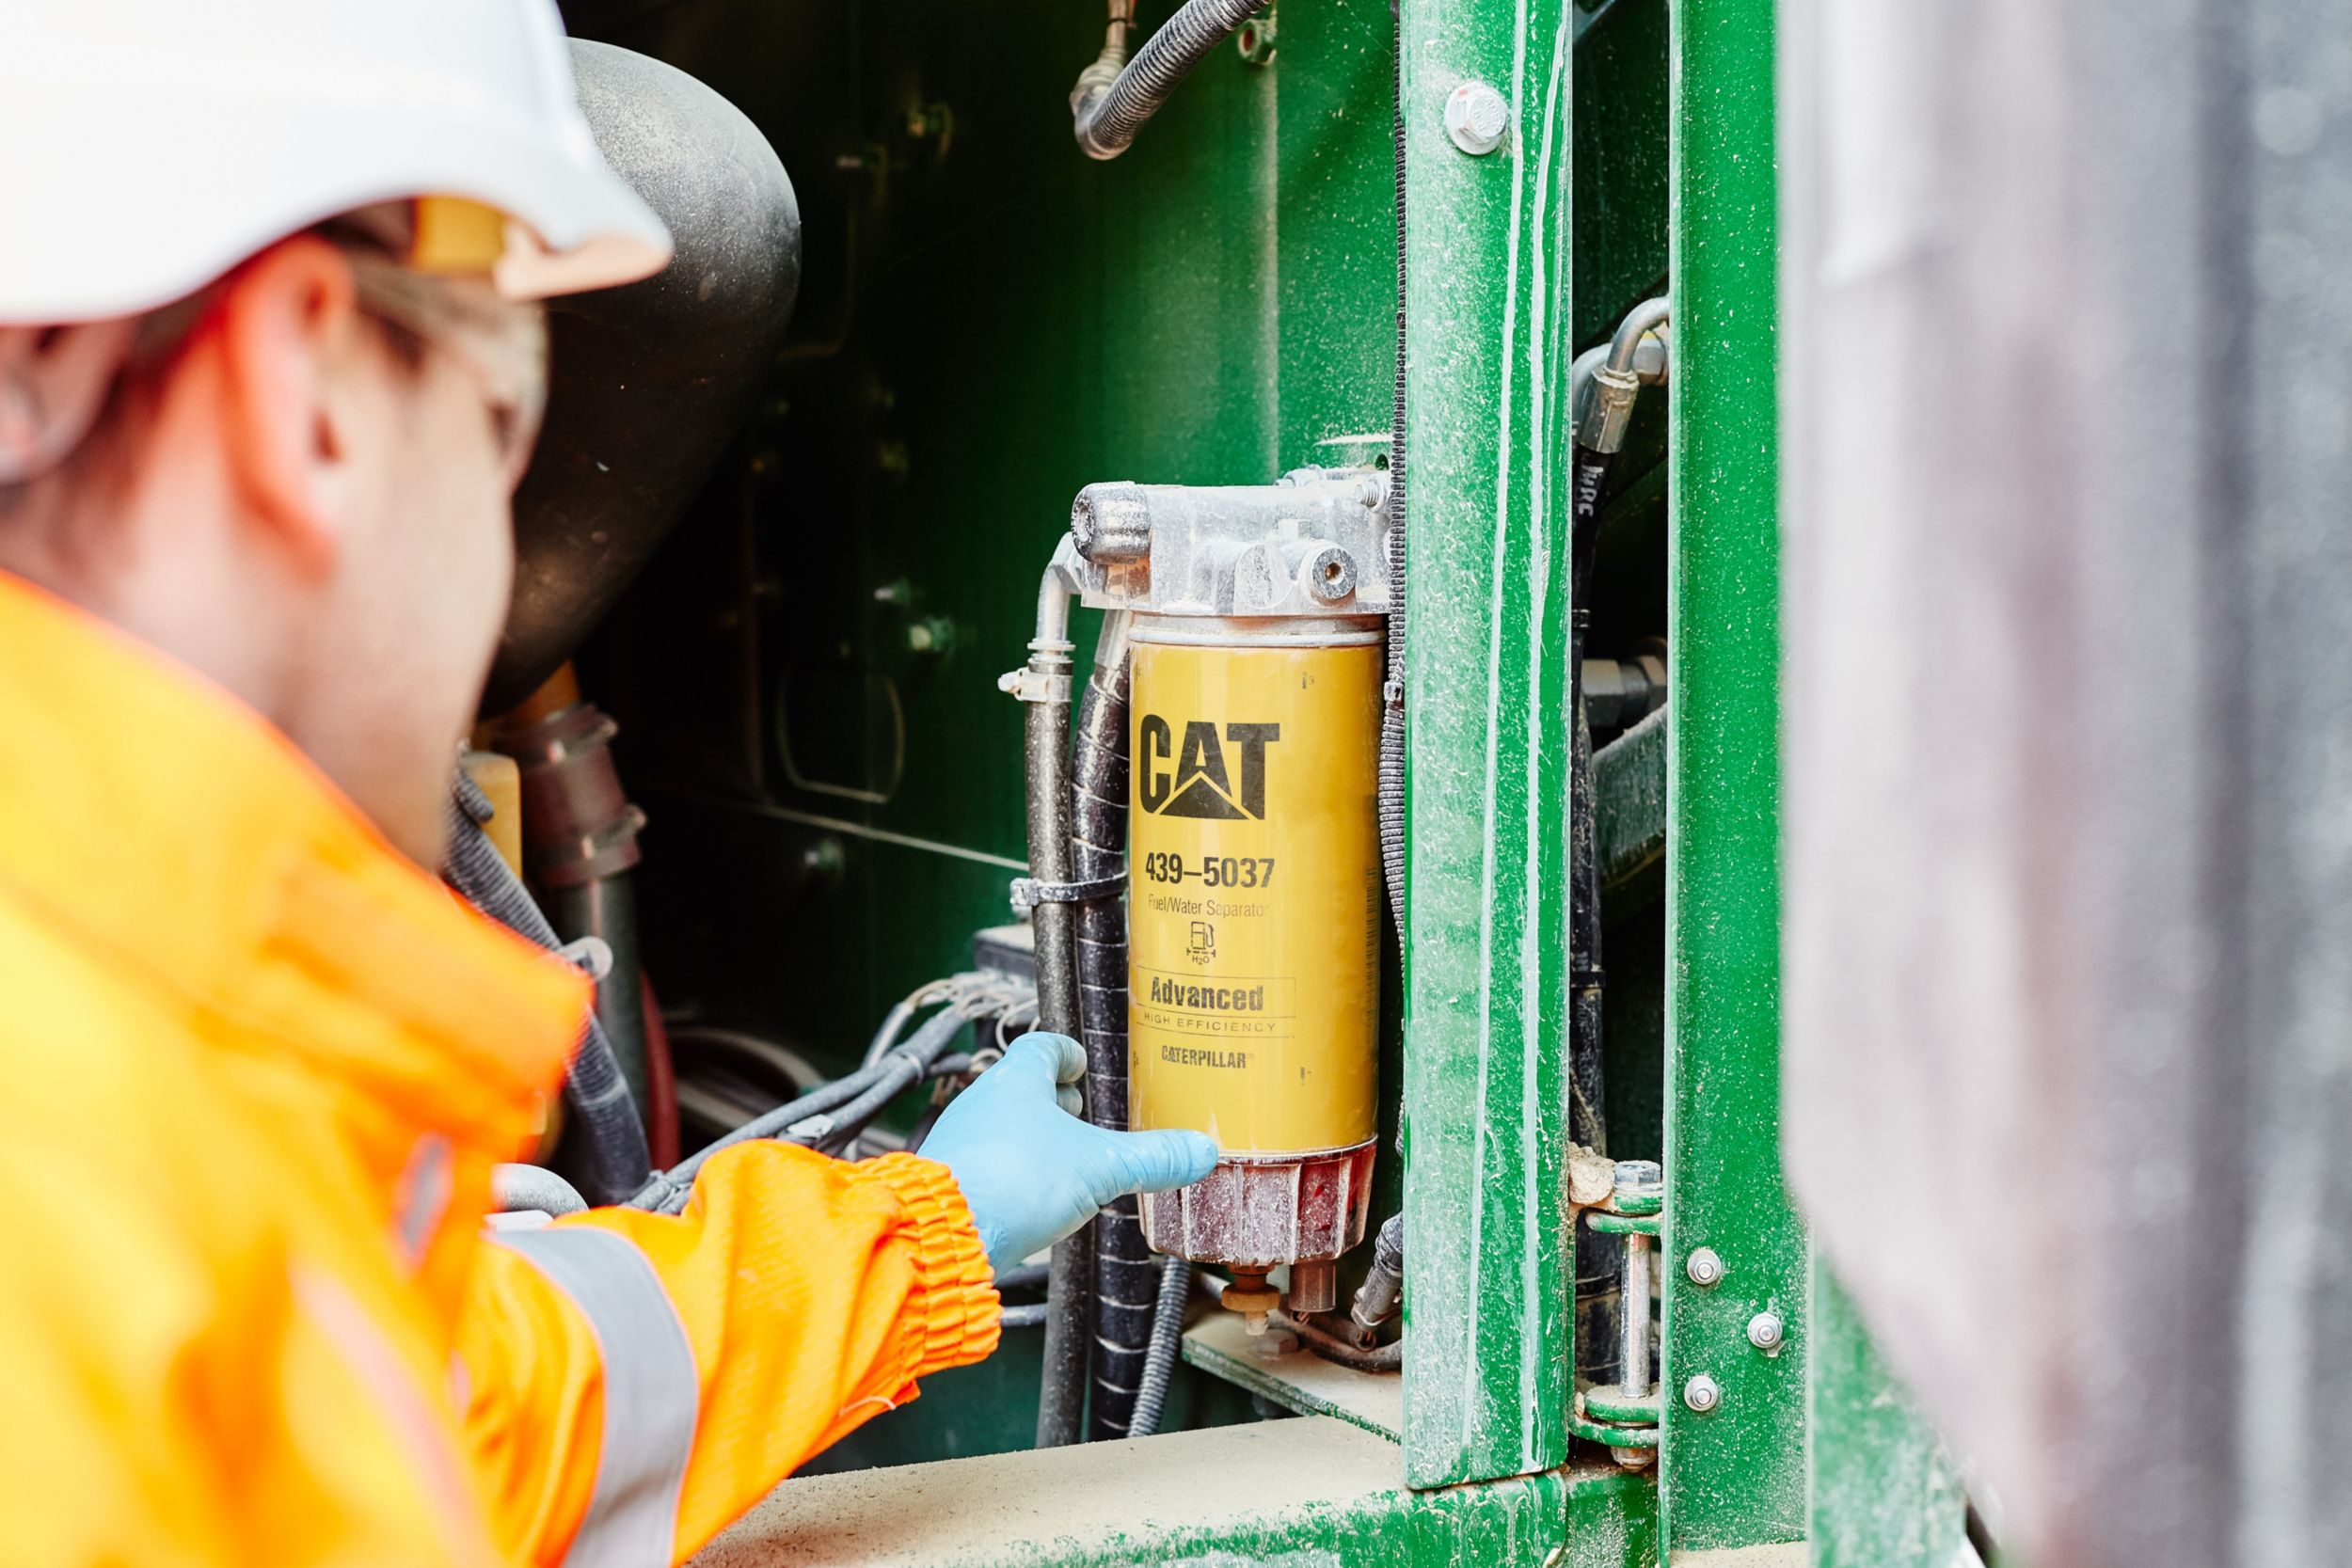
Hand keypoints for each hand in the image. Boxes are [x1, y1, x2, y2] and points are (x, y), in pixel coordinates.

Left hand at [919, 1032, 1217, 1269]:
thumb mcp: (1100, 1168)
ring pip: (1001, 1127)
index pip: (1043, 1048)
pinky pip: (986, 1164)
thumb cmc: (1014, 1182)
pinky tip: (1031, 1198)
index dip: (1066, 1054)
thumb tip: (1201, 1150)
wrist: (946, 1234)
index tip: (1080, 1063)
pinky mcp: (951, 1180)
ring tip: (1063, 1160)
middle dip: (1053, 1100)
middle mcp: (982, 1102)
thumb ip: (1152, 1159)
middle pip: (1021, 1087)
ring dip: (1032, 1139)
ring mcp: (961, 1141)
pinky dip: (1012, 1172)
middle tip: (1080, 1113)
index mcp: (1017, 1079)